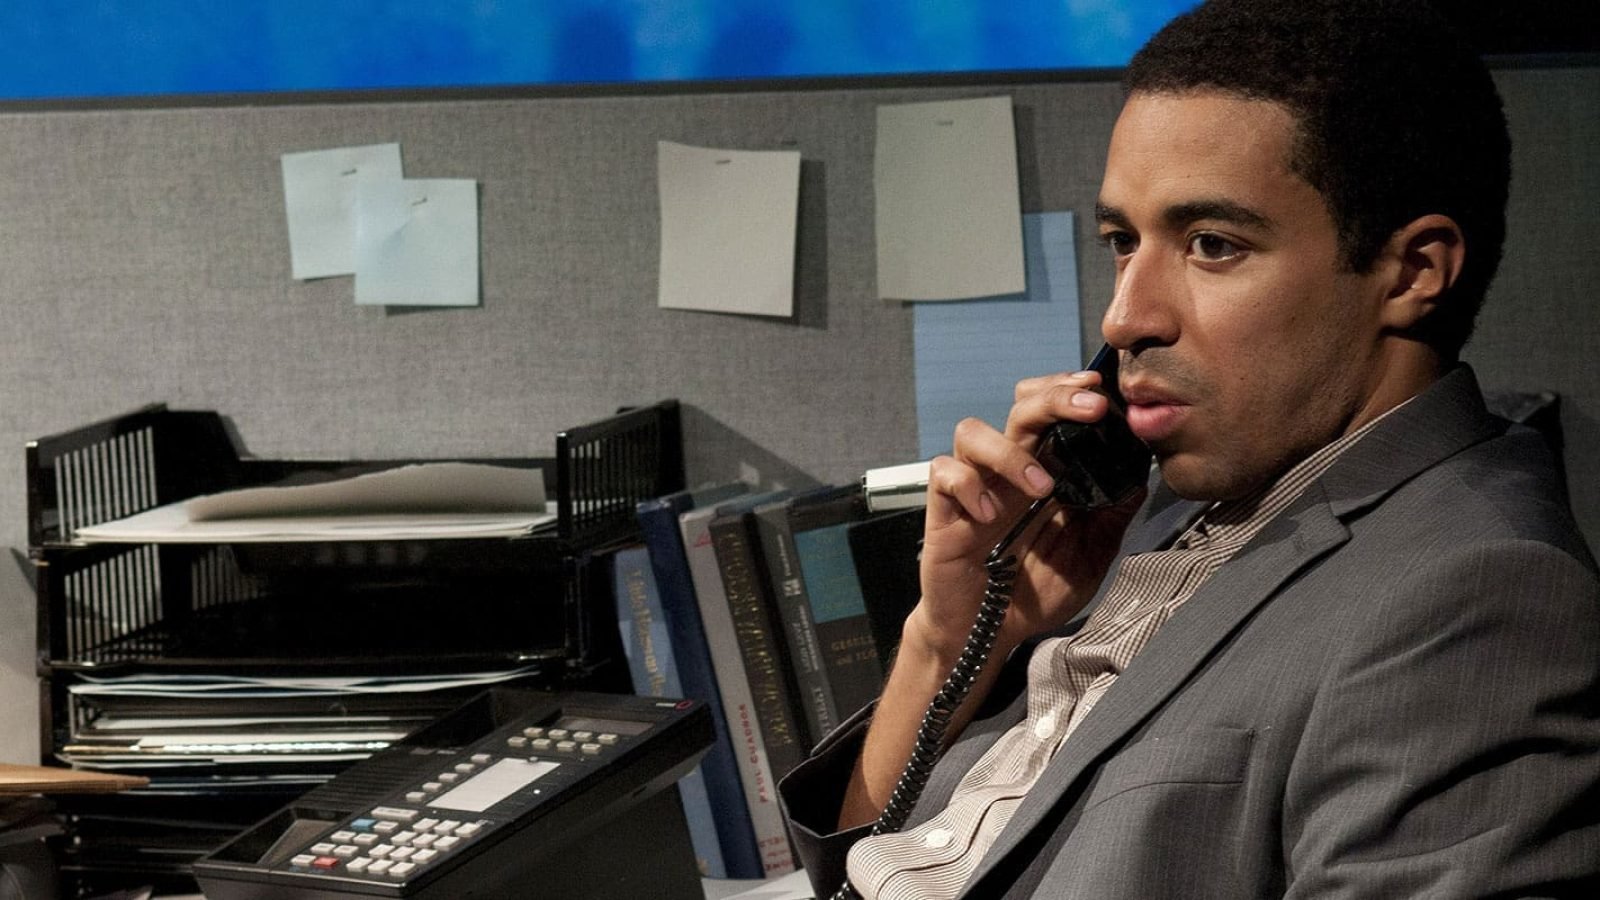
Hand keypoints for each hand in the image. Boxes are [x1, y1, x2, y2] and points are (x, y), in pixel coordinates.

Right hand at [912, 368, 1145, 666]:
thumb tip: (1139, 477)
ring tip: (1041, 486)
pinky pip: (943, 472)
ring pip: (973, 430)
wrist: (985, 635)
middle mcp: (1007, 472)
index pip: (1052, 412)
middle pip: (1020, 408)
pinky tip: (989, 515)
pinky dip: (967, 485)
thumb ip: (1111, 517)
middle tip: (1090, 408)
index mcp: (1042, 474)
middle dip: (1055, 399)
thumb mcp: (1088, 557)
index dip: (1072, 391)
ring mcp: (973, 488)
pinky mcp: (943, 512)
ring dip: (1009, 450)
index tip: (1102, 390)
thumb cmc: (1032, 595)